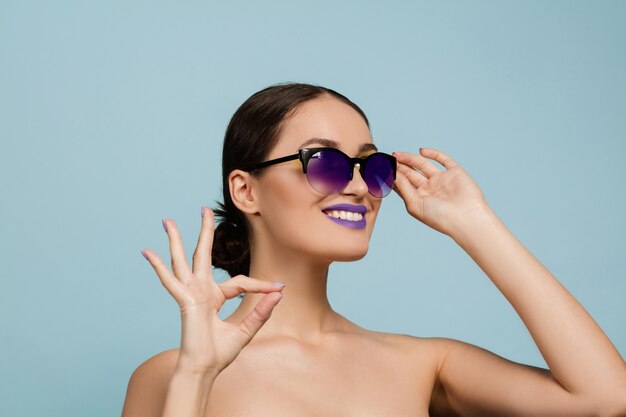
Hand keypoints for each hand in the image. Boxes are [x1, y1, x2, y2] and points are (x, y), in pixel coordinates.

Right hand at [140, 207, 284, 374]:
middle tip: (205, 209)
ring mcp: (191, 294)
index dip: (261, 285)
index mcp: (215, 297)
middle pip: (202, 255)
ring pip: (182, 260)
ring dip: (175, 239)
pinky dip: (157, 266)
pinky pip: (170, 281)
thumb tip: (279, 293)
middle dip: (205, 231)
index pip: (240, 282)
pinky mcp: (184, 301)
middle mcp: (202, 291)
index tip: (279, 287)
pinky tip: (147, 251)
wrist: (205, 370)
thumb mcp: (247, 329)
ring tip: (168, 221)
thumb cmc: (220, 353)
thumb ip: (262, 311)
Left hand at [392, 148, 490, 236]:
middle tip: (389, 158)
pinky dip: (433, 153)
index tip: (382, 168)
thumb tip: (392, 173)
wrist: (466, 218)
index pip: (403, 184)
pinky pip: (443, 159)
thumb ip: (403, 187)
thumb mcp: (414, 203)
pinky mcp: (454, 172)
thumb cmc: (439, 217)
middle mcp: (429, 188)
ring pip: (423, 165)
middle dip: (400, 165)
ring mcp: (441, 179)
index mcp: (419, 198)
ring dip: (410, 158)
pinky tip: (421, 151)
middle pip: (411, 173)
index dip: (393, 176)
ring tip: (398, 154)